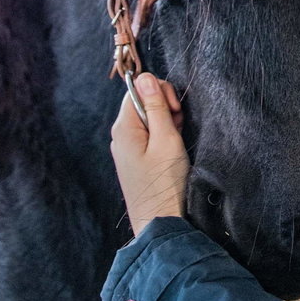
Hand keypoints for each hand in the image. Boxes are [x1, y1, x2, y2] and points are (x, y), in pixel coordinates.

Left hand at [111, 74, 188, 235]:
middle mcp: (121, 136)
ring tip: (176, 141)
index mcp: (124, 127)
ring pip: (148, 120)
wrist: (160, 223)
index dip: (159, 92)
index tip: (175, 110)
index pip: (138, 89)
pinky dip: (163, 137)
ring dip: (166, 123)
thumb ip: (156, 106)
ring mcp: (127, 149)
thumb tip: (145, 77)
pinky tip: (172, 150)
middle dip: (164, 107)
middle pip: (142, 102)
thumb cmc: (165, 183)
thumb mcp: (166, 139)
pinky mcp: (136, 160)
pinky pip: (149, 137)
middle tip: (179, 125)